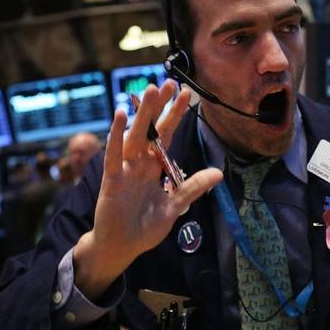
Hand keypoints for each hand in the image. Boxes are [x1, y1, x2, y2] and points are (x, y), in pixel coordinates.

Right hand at [74, 81, 222, 298]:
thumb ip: (192, 188)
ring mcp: (125, 171)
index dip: (175, 115)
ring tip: (148, 92)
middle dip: (159, 107)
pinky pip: (114, 156)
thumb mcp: (175, 206)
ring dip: (142, 115)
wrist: (122, 247)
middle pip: (151, 130)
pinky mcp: (112, 181)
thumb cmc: (144, 226)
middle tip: (168, 82)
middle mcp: (139, 164)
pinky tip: (120, 117)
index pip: (167, 135)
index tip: (186, 94)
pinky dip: (116, 137)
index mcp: (154, 167)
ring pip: (134, 138)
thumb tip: (218, 173)